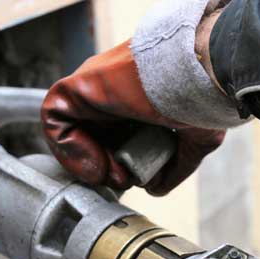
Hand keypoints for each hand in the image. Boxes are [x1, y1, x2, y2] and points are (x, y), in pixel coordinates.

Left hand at [41, 41, 224, 195]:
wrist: (201, 70)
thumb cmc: (203, 94)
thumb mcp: (196, 137)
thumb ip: (175, 165)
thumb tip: (155, 188)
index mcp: (135, 98)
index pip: (113, 137)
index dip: (119, 164)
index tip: (136, 178)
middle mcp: (109, 92)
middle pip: (92, 138)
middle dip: (105, 166)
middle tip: (124, 178)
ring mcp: (90, 88)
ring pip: (72, 133)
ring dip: (88, 163)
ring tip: (113, 172)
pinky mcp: (74, 88)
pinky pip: (55, 124)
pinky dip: (70, 151)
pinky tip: (99, 162)